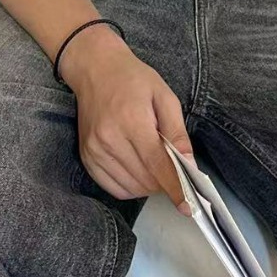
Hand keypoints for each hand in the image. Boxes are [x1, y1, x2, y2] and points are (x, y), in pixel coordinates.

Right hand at [60, 31, 195, 216]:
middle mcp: (109, 139)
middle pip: (145, 180)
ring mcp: (94, 150)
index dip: (175, 188)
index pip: (157, 165)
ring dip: (148, 186)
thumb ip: (177, 133)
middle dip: (165, 183)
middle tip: (174, 170)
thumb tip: (190, 167)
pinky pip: (112, 187)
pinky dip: (130, 187)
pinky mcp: (86, 157)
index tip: (189, 207)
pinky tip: (138, 171)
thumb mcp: (164, 96)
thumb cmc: (134, 79)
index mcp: (132, 121)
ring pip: (130, 188)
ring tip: (155, 166)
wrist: (95, 69)